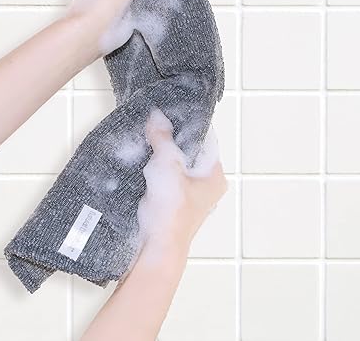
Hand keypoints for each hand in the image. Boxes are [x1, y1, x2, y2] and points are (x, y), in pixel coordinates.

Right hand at [137, 109, 226, 252]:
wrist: (156, 247)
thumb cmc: (171, 209)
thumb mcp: (167, 165)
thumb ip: (162, 138)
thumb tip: (156, 116)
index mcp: (214, 176)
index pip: (205, 140)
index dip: (188, 125)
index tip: (170, 112)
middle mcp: (206, 185)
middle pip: (190, 152)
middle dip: (172, 139)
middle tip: (155, 122)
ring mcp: (190, 195)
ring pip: (177, 165)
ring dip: (163, 153)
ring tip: (148, 135)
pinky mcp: (173, 202)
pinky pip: (166, 176)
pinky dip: (156, 167)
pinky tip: (144, 157)